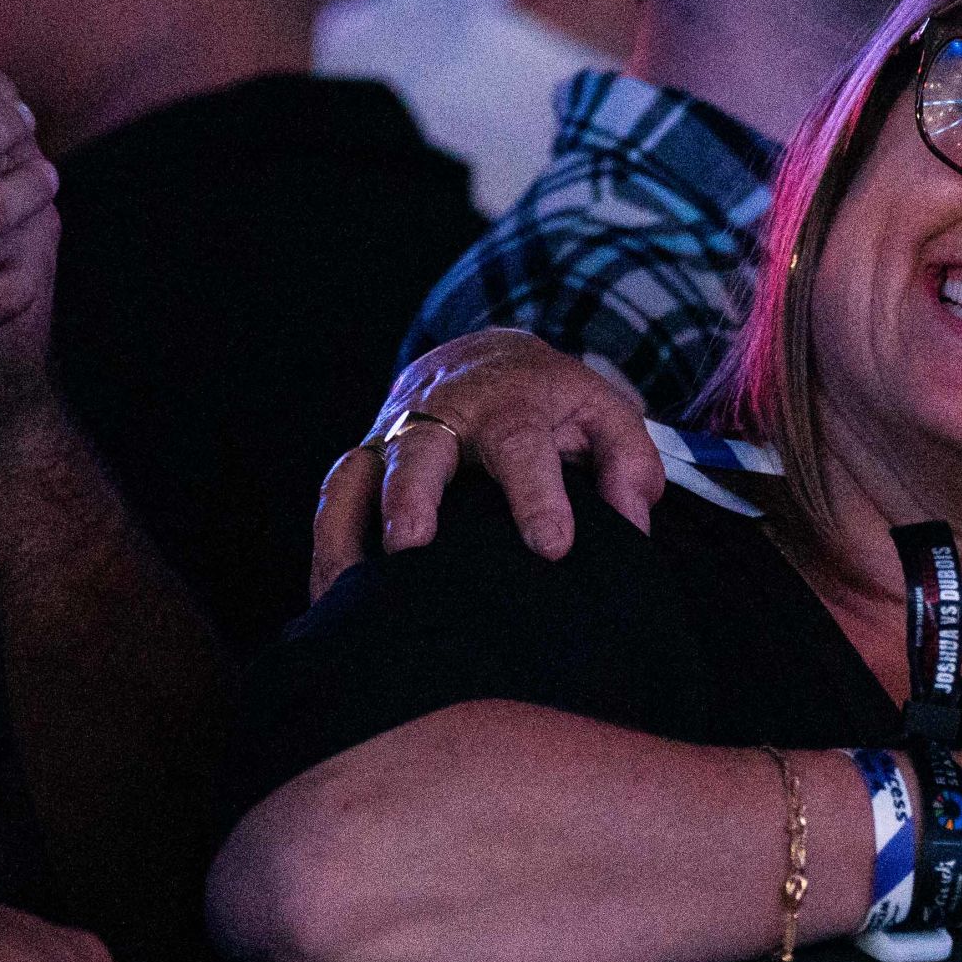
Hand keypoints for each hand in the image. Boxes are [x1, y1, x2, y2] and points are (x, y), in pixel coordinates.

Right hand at [312, 330, 661, 598]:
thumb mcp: (603, 413)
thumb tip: (632, 523)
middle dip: (411, 496)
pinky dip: (328, 548)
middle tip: (412, 547)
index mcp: (508, 407)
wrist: (483, 360)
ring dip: (349, 529)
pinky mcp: (364, 463)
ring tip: (350, 592)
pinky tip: (332, 602)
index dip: (536, 496)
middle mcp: (440, 417)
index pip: (521, 447)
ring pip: (358, 476)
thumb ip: (628, 463)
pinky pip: (334, 502)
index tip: (552, 547)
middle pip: (417, 451)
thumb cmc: (551, 402)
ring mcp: (392, 439)